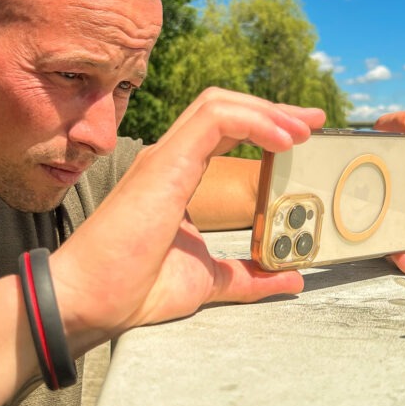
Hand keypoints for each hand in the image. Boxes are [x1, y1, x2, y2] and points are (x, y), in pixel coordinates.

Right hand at [51, 89, 325, 348]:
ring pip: (219, 104)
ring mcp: (166, 157)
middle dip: (273, 109)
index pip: (225, 130)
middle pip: (226, 108)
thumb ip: (246, 276)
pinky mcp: (165, 162)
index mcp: (177, 176)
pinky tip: (283, 140)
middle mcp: (170, 158)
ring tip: (303, 128)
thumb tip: (287, 278)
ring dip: (267, 110)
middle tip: (314, 120)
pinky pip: (215, 119)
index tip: (302, 134)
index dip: (265, 124)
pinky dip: (254, 121)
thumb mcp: (207, 281)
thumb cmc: (132, 288)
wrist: (91, 301)